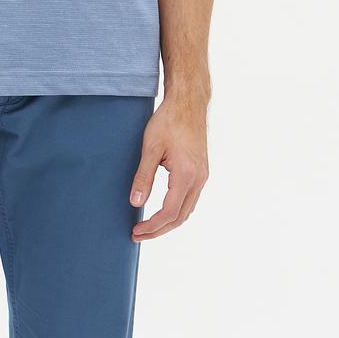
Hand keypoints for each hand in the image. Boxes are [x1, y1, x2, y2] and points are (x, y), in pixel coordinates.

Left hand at [129, 95, 208, 240]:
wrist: (188, 103)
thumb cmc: (169, 121)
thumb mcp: (150, 148)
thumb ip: (143, 177)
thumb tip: (135, 203)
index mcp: (186, 175)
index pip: (169, 212)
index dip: (152, 226)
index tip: (136, 231)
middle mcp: (199, 178)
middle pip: (181, 217)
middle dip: (159, 230)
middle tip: (138, 235)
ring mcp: (202, 175)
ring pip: (187, 210)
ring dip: (168, 222)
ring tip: (148, 227)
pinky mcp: (201, 171)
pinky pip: (190, 199)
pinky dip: (177, 211)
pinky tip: (163, 211)